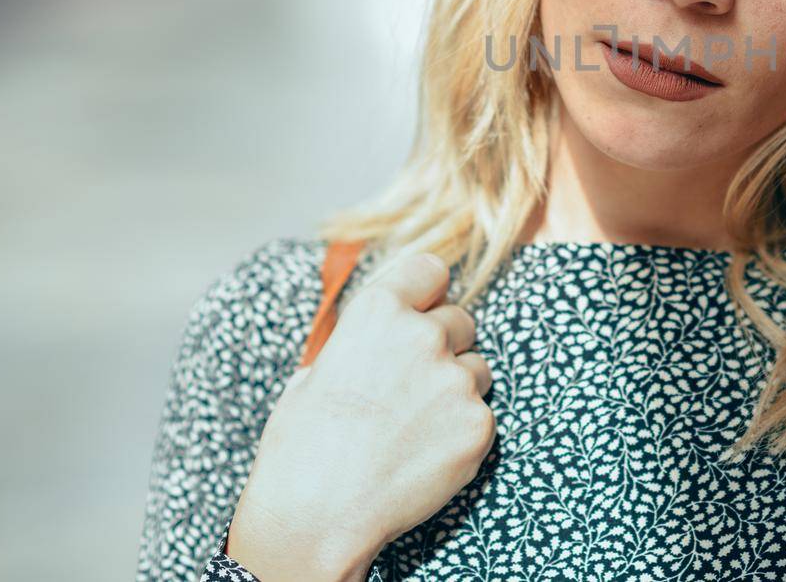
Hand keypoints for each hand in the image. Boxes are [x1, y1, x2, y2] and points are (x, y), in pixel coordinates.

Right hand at [226, 252, 495, 578]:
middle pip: (460, 320)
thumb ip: (361, 341)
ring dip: (455, 389)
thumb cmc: (303, 448)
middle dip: (443, 345)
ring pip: (475, 369)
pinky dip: (461, 432)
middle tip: (410, 386)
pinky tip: (423, 455)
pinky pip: (481, 414)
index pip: (430, 270)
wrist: (318, 516)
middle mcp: (423, 336)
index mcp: (377, 312)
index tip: (422, 310)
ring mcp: (456, 380)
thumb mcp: (315, 372)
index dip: (426, 293)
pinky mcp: (479, 424)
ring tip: (411, 427)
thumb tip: (383, 332)